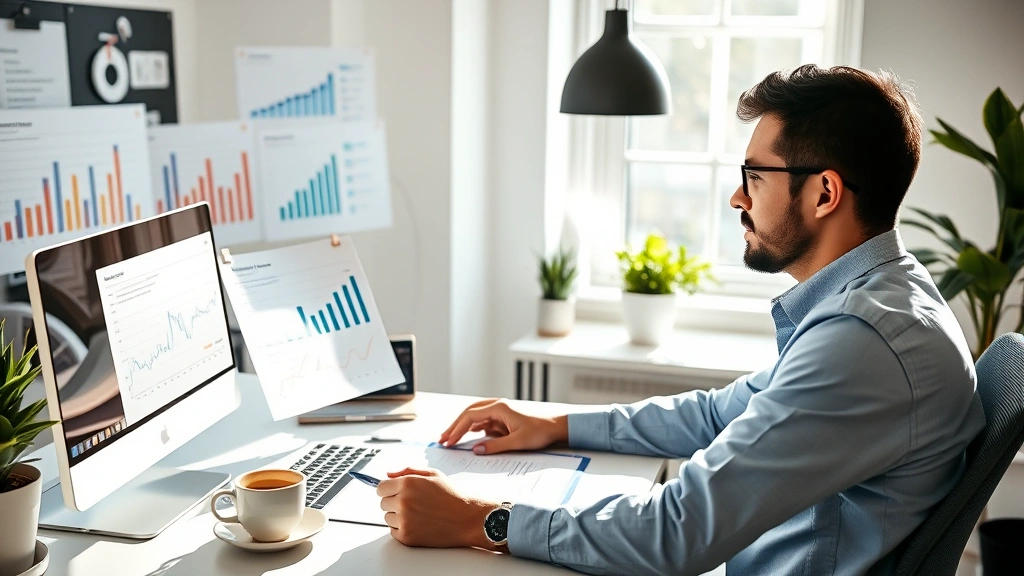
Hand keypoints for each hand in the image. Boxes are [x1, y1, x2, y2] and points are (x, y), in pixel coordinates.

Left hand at [377, 468, 497, 548]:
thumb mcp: (433, 474)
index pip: (380, 488)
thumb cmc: (452, 496)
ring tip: (418, 513)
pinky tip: (418, 523)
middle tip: (413, 503)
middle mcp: (403, 501)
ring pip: (387, 517)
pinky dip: (402, 528)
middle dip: (394, 502)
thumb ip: (407, 470)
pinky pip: (393, 531)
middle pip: (383, 503)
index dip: (388, 489)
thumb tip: (388, 474)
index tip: (395, 492)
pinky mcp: (406, 536)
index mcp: (407, 483)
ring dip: (397, 516)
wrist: (466, 519)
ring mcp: (404, 520)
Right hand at [438, 398, 567, 453]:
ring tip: (450, 438)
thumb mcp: (518, 442)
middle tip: (443, 439)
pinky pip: (483, 422)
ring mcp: (500, 412)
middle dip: (455, 426)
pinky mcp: (503, 418)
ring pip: (475, 416)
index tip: (448, 440)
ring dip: (463, 426)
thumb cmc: (540, 432)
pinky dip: (473, 428)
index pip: (471, 416)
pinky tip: (468, 437)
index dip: (457, 429)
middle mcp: (497, 406)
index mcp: (499, 408)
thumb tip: (476, 450)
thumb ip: (495, 446)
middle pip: (469, 413)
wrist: (556, 427)